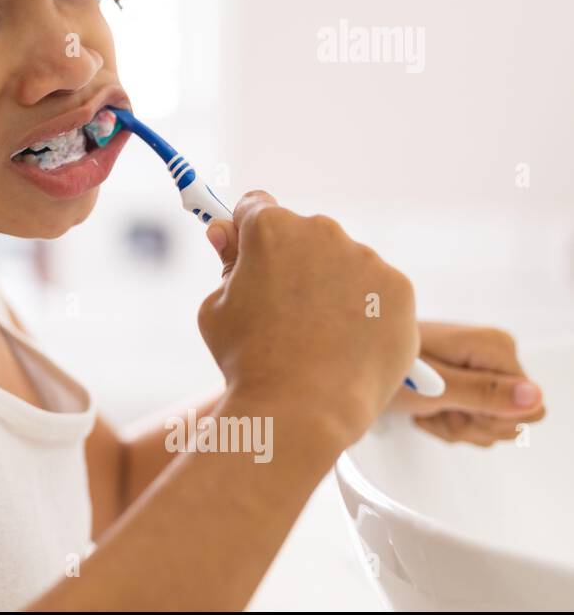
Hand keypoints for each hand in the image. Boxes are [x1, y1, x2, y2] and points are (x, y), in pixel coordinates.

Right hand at [199, 191, 419, 450]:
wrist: (304, 409)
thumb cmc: (249, 360)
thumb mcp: (215, 307)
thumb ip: (226, 264)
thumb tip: (226, 235)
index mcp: (271, 228)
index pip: (255, 205)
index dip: (245, 231)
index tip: (244, 254)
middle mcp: (322, 232)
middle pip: (302, 235)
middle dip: (291, 260)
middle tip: (279, 310)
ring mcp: (366, 259)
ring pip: (342, 263)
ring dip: (329, 286)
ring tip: (315, 337)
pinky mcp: (400, 290)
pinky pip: (376, 291)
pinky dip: (363, 310)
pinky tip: (345, 344)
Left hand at [386, 321, 545, 445]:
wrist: (350, 363)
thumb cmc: (384, 368)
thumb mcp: (433, 387)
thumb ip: (483, 394)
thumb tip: (533, 397)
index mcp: (495, 347)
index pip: (528, 408)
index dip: (488, 419)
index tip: (452, 406)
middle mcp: (494, 354)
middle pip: (511, 420)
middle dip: (469, 424)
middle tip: (433, 407)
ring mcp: (481, 369)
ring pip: (490, 425)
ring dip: (453, 425)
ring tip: (423, 405)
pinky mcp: (467, 382)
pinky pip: (473, 420)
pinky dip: (444, 422)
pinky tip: (422, 409)